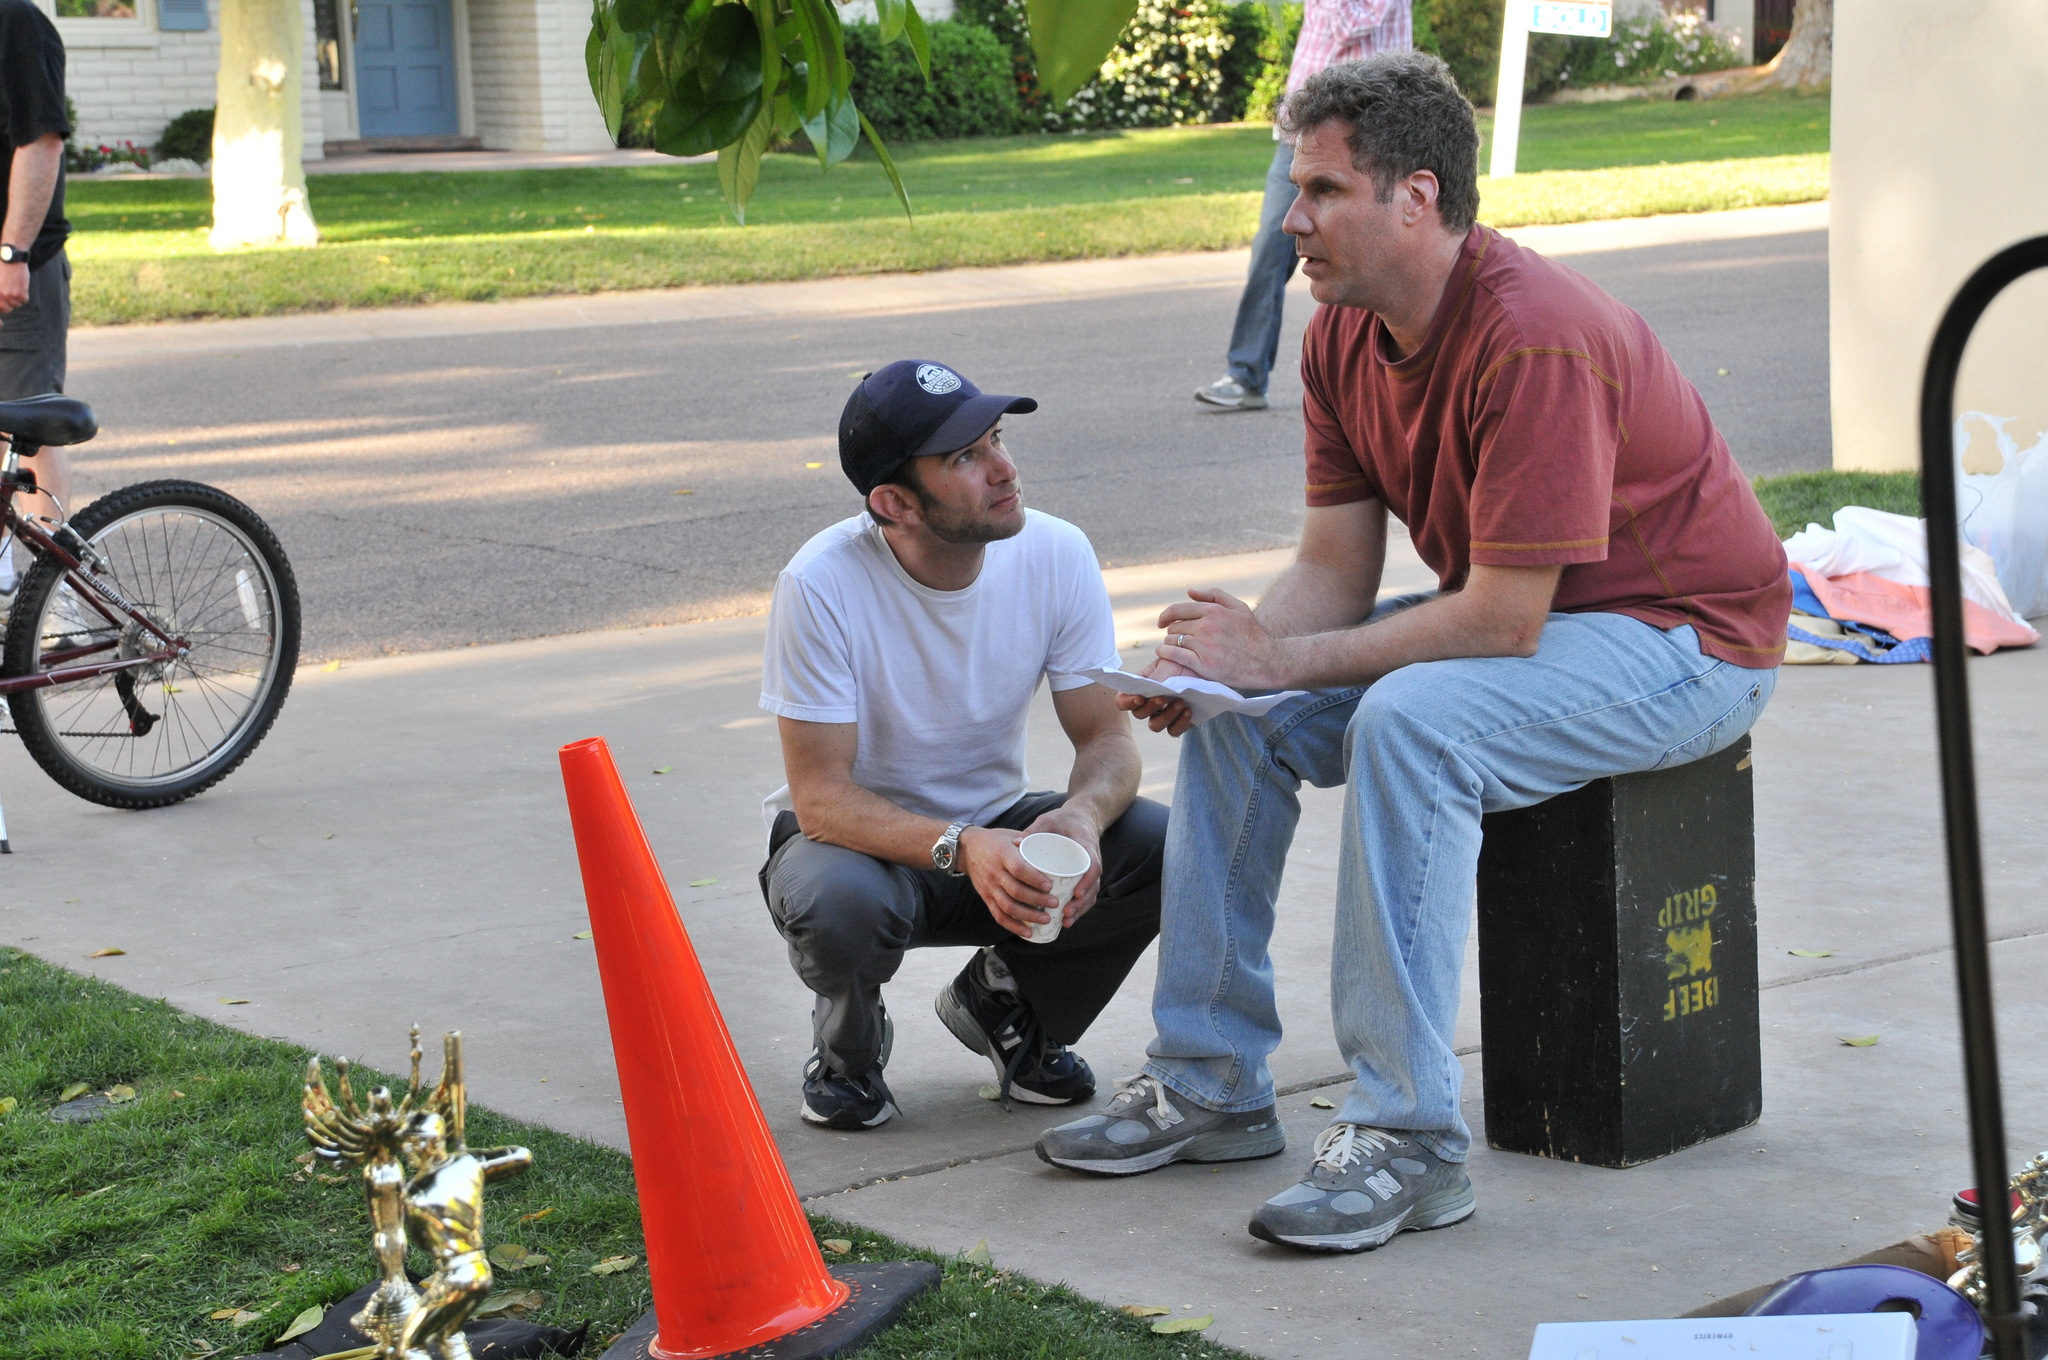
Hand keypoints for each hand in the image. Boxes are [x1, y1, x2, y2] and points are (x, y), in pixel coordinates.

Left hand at [0, 262, 26, 312]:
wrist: (10, 259)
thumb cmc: (1, 268)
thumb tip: (1, 300)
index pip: (0, 308)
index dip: (2, 306)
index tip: (5, 301)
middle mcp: (1, 295)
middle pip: (7, 309)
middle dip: (10, 304)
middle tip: (11, 296)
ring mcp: (10, 294)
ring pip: (17, 304)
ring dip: (17, 298)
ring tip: (15, 288)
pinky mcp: (20, 292)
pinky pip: (24, 300)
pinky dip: (24, 295)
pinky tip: (21, 286)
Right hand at [958, 826, 1059, 939]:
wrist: (967, 849)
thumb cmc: (995, 841)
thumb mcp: (1011, 835)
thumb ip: (1030, 842)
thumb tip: (1054, 847)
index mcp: (1002, 854)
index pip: (1019, 869)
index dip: (1035, 879)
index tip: (1050, 886)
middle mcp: (994, 872)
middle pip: (1016, 891)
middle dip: (1037, 900)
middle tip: (1055, 904)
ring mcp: (989, 887)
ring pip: (1008, 906)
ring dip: (1028, 916)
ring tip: (1046, 920)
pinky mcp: (986, 898)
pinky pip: (999, 915)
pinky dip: (1014, 926)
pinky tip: (1028, 932)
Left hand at [1017, 805, 1102, 925]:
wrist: (1080, 818)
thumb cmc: (1063, 819)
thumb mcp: (1049, 820)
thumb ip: (1035, 829)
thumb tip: (1016, 843)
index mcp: (1087, 846)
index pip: (1093, 866)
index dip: (1087, 881)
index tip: (1076, 893)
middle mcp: (1092, 861)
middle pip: (1093, 886)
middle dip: (1081, 902)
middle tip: (1065, 913)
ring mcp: (1090, 871)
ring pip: (1091, 895)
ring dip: (1080, 910)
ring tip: (1065, 921)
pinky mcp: (1085, 878)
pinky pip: (1086, 896)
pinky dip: (1078, 909)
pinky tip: (1066, 921)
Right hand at [1118, 652, 1196, 736]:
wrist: (1202, 668)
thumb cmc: (1180, 664)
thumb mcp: (1167, 664)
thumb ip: (1155, 676)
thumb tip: (1148, 687)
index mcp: (1139, 689)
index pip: (1123, 701)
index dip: (1127, 702)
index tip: (1140, 697)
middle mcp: (1148, 705)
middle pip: (1139, 714)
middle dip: (1150, 707)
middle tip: (1162, 697)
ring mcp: (1162, 716)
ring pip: (1155, 726)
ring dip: (1166, 715)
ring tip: (1180, 701)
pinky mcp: (1178, 723)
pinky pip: (1174, 730)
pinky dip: (1180, 722)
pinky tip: (1188, 710)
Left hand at [1157, 588, 1287, 690]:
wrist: (1267, 662)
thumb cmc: (1252, 634)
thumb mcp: (1239, 607)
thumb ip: (1214, 596)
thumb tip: (1189, 591)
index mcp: (1213, 611)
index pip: (1177, 610)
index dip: (1165, 616)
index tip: (1162, 623)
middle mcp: (1207, 627)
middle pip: (1174, 627)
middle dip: (1172, 632)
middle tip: (1176, 639)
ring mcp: (1204, 646)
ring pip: (1172, 641)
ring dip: (1169, 644)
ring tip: (1173, 649)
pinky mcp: (1203, 664)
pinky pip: (1174, 655)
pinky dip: (1165, 653)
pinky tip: (1164, 654)